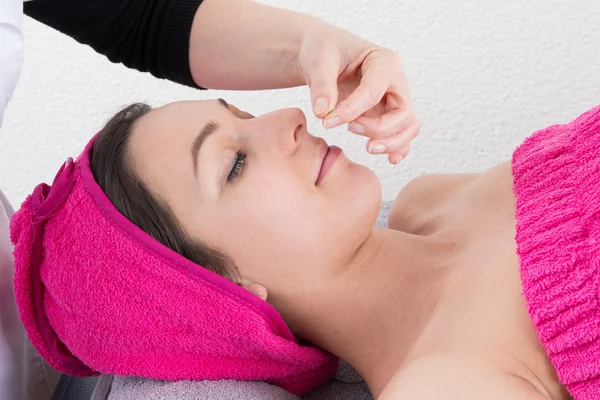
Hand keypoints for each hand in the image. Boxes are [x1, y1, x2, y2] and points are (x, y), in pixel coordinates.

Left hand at [298, 27, 419, 163]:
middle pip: (402, 112)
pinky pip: (403, 133)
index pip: (374, 92)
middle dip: (378, 128)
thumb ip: (321, 85)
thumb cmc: (324, 50)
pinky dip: (399, 147)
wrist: (324, 55)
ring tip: (368, 148)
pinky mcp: (388, 114)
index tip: (326, 121)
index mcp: (384, 61)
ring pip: (408, 126)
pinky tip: (389, 159)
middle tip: (350, 129)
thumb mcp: (319, 61)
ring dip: (392, 142)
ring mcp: (395, 99)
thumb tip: (322, 112)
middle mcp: (396, 81)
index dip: (351, 111)